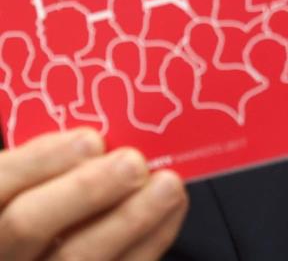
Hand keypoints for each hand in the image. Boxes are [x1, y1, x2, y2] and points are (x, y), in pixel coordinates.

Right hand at [0, 128, 187, 259]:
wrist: (51, 248)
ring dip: (130, 218)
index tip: (90, 139)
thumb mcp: (31, 180)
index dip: (39, 161)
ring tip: (168, 185)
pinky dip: (152, 238)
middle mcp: (4, 250)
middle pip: (28, 224)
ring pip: (77, 256)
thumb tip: (100, 137)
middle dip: (86, 189)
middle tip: (133, 163)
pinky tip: (172, 209)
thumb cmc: (44, 199)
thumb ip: (49, 164)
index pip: (0, 184)